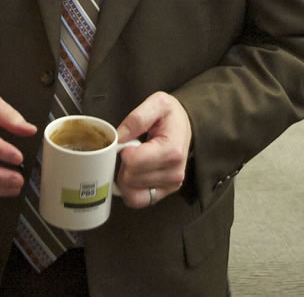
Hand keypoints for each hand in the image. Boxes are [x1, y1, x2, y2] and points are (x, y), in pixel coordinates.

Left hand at [115, 92, 191, 207]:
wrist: (184, 126)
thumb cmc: (171, 116)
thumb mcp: (157, 103)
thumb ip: (137, 118)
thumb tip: (119, 137)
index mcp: (172, 150)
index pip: (133, 163)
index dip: (123, 151)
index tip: (129, 142)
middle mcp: (174, 172)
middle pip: (130, 179)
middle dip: (123, 164)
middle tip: (132, 150)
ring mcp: (171, 185)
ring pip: (131, 192)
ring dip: (126, 176)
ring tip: (136, 160)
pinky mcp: (165, 192)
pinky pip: (138, 200)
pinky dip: (130, 190)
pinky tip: (133, 175)